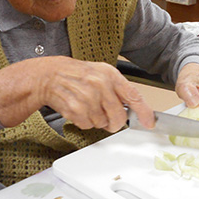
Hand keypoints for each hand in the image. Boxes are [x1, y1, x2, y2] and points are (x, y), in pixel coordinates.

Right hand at [0, 57, 153, 131]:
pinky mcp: (76, 108)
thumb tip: (135, 109)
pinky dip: (84, 122)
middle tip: (108, 118)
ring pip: (102, 123)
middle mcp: (100, 85)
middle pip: (119, 116)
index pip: (134, 96)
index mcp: (110, 74)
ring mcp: (88, 97)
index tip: (149, 122)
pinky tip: (78, 109)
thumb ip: (119, 90)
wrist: (50, 75)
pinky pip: (87, 125)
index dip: (144, 112)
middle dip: (115, 122)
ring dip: (96, 120)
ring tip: (87, 106)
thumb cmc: (77, 75)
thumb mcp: (101, 73)